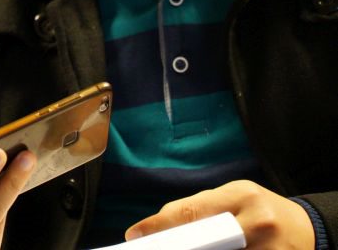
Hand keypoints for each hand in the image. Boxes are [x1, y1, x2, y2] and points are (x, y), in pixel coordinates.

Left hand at [125, 180, 314, 248]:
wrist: (307, 229)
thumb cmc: (262, 210)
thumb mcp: (234, 198)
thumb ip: (200, 209)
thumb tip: (156, 227)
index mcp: (242, 196)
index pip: (190, 211)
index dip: (157, 225)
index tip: (134, 235)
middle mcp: (258, 222)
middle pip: (203, 241)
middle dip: (177, 245)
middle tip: (151, 248)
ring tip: (173, 247)